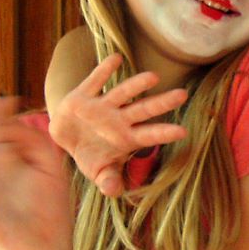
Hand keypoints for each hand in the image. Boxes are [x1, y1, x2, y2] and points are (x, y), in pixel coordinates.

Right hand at [48, 54, 187, 195]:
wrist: (64, 138)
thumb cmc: (90, 155)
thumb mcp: (98, 171)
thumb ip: (108, 180)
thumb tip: (113, 191)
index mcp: (127, 137)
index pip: (150, 135)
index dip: (164, 133)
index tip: (184, 132)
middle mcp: (120, 119)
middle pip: (144, 109)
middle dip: (162, 103)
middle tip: (183, 95)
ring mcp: (103, 106)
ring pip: (123, 93)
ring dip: (136, 85)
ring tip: (153, 77)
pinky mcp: (83, 96)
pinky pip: (95, 81)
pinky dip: (104, 70)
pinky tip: (116, 58)